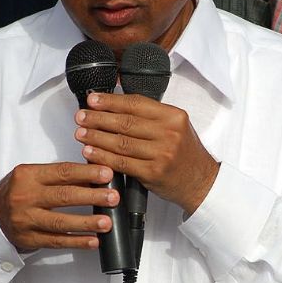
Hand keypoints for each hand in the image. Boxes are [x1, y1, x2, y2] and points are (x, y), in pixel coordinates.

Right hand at [0, 162, 119, 251]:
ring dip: (86, 223)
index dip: (86, 173)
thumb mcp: (32, 176)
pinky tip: (93, 241)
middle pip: (63, 196)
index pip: (62, 172)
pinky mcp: (29, 239)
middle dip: (92, 196)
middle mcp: (25, 197)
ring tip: (107, 222)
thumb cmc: (18, 192)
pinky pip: (56, 241)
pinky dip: (77, 242)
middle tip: (113, 197)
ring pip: (60, 222)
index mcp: (27, 175)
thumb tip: (93, 175)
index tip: (107, 173)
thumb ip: (58, 175)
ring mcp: (26, 220)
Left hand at [74, 92, 218, 214]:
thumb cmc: (184, 153)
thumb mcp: (176, 127)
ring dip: (96, 137)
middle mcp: (169, 133)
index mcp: (174, 116)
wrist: (201, 182)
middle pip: (126, 122)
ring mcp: (162, 153)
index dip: (111, 101)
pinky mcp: (153, 172)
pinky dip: (103, 157)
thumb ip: (151, 116)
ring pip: (121, 142)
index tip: (93, 100)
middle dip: (98, 118)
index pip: (136, 103)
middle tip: (80, 116)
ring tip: (80, 133)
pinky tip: (90, 152)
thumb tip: (115, 106)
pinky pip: (122, 163)